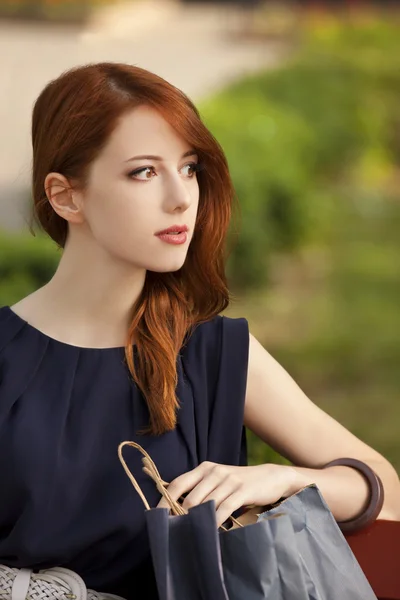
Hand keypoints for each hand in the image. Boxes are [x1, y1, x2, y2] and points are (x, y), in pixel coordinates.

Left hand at [156, 461, 300, 527]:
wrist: (270, 477)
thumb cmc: (239, 483)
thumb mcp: (218, 480)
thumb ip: (200, 489)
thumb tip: (177, 508)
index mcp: (204, 468)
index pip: (178, 483)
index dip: (165, 500)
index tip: (157, 516)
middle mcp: (214, 472)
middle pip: (189, 497)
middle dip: (181, 516)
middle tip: (175, 533)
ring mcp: (228, 480)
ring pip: (205, 504)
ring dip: (197, 521)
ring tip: (190, 535)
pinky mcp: (242, 490)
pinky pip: (224, 508)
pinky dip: (216, 521)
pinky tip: (212, 531)